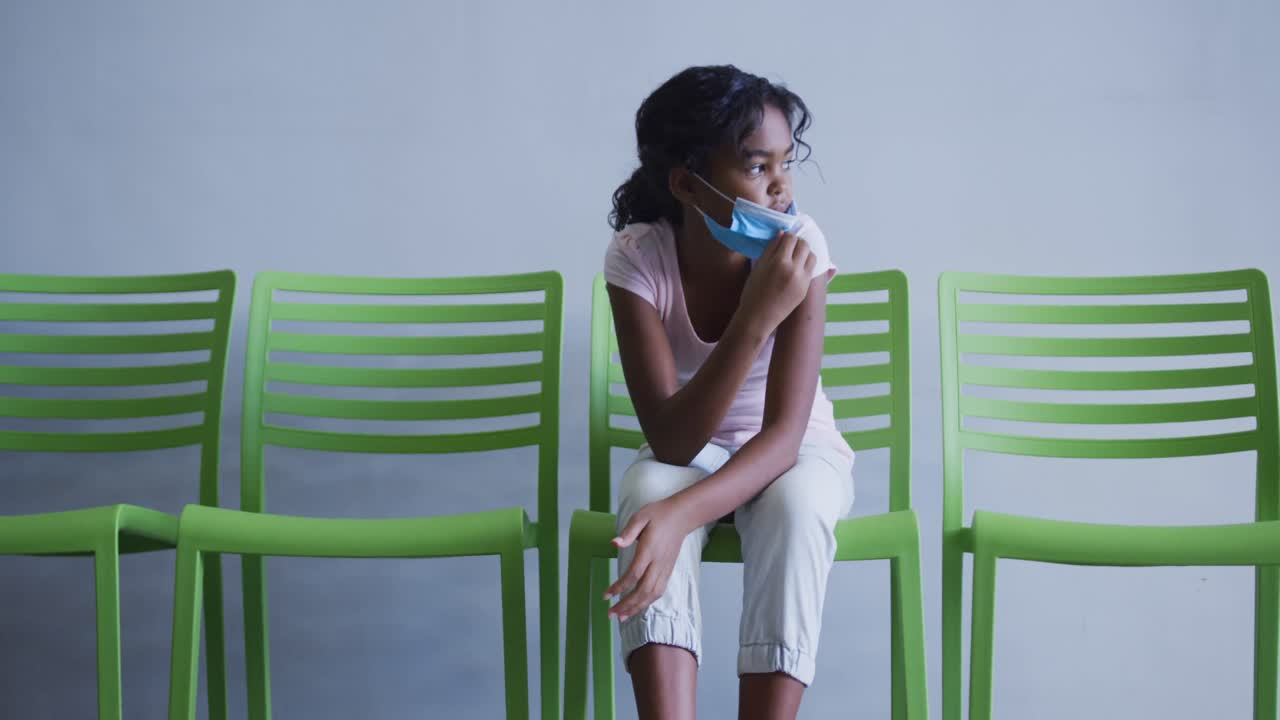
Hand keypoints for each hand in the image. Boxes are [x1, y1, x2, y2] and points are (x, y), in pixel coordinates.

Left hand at [604, 497, 693, 621]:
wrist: (682, 516)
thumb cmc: (659, 515)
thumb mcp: (640, 517)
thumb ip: (628, 533)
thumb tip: (614, 544)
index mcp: (649, 550)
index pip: (633, 575)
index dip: (619, 588)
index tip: (606, 595)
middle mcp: (658, 563)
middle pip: (643, 590)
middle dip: (626, 605)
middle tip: (610, 614)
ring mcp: (665, 568)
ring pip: (652, 594)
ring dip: (637, 608)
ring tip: (622, 616)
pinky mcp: (668, 570)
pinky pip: (659, 591)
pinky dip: (647, 602)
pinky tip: (637, 607)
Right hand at [738, 231, 816, 333]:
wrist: (758, 317)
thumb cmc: (753, 291)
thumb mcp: (759, 266)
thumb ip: (771, 248)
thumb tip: (782, 234)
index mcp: (779, 262)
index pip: (791, 238)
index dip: (787, 236)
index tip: (782, 239)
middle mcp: (794, 269)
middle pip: (804, 245)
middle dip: (797, 242)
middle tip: (789, 247)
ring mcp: (802, 280)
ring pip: (811, 256)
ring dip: (804, 253)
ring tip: (794, 257)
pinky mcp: (805, 289)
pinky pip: (810, 270)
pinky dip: (805, 265)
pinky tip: (795, 269)